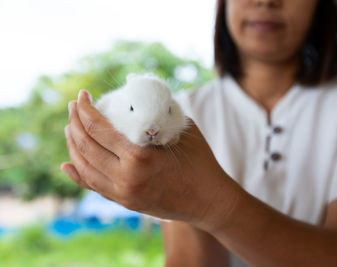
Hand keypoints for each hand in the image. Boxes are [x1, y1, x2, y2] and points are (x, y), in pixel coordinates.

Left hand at [61, 90, 240, 230]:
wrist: (210, 201)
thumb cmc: (200, 162)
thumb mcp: (181, 131)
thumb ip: (158, 114)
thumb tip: (139, 97)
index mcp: (138, 157)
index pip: (98, 129)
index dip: (85, 110)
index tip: (82, 95)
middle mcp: (125, 178)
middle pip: (85, 147)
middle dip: (74, 123)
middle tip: (73, 107)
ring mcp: (123, 194)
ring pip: (85, 168)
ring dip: (73, 145)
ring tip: (70, 128)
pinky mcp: (125, 203)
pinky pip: (93, 187)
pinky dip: (78, 173)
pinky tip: (68, 164)